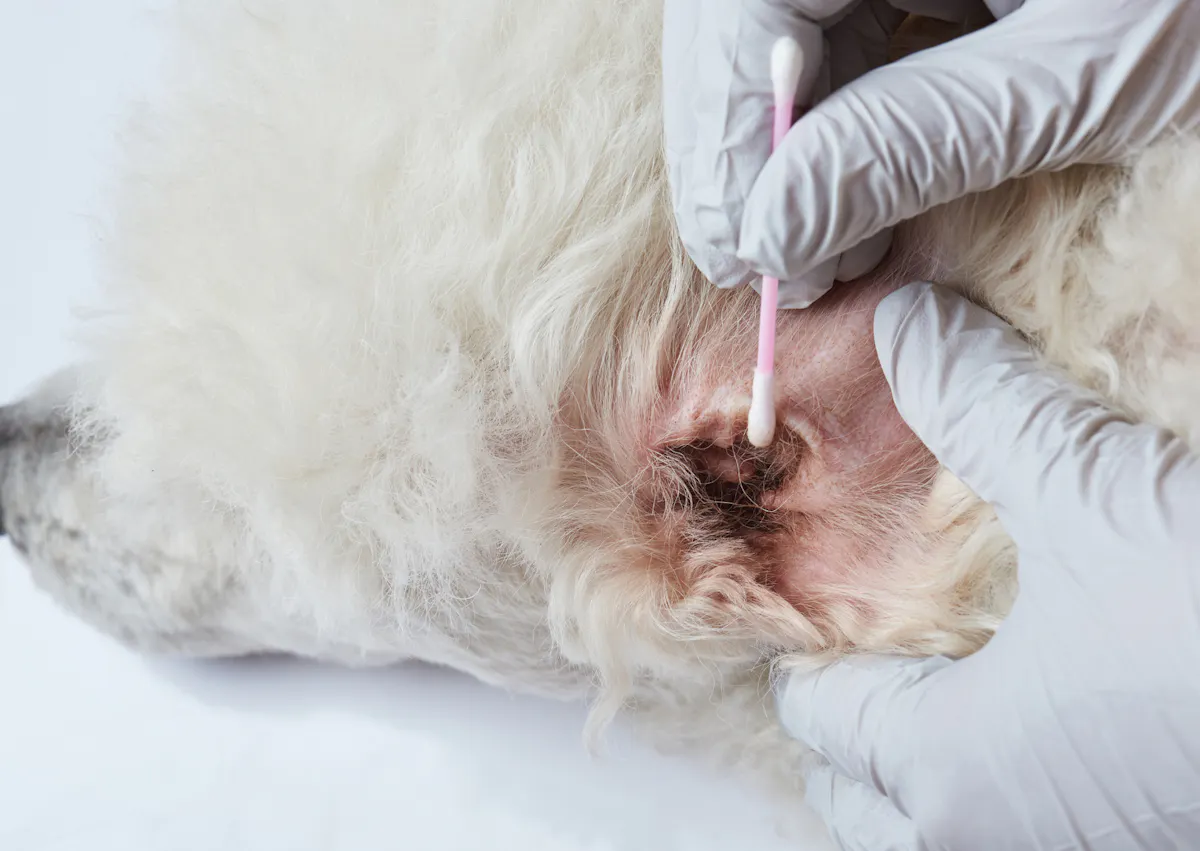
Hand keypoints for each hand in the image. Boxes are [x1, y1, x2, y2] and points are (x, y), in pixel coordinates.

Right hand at [664, 0, 1199, 308]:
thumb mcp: (1084, 74)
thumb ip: (921, 141)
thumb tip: (776, 231)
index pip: (748, 6)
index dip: (727, 132)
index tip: (749, 249)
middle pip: (740, 24)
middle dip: (742, 151)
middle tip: (767, 264)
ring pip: (772, 36)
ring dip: (781, 149)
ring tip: (819, 251)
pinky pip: (830, 34)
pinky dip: (832, 123)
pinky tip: (852, 196)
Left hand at [774, 283, 1199, 849]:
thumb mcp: (1097, 493)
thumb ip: (985, 407)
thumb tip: (910, 325)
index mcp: (952, 770)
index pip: (823, 716)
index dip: (802, 654)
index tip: (804, 610)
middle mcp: (995, 842)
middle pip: (864, 798)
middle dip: (848, 731)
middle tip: (857, 654)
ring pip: (937, 831)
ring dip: (919, 772)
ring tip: (933, 686)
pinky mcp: (1147, 840)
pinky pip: (1021, 826)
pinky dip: (998, 785)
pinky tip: (1041, 713)